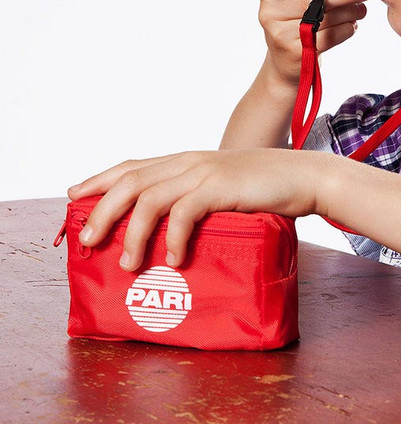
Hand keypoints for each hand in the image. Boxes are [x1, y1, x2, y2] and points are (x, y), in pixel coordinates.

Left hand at [67, 148, 318, 270]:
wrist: (304, 177)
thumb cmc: (266, 188)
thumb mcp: (223, 189)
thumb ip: (197, 200)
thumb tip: (170, 233)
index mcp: (186, 160)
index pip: (132, 166)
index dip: (99, 179)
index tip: (74, 196)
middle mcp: (189, 162)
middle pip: (129, 181)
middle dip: (101, 210)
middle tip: (87, 240)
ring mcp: (204, 172)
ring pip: (149, 198)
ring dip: (131, 233)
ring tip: (129, 263)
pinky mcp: (220, 187)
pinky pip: (184, 213)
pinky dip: (173, 238)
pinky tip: (174, 258)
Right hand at [257, 0, 373, 87]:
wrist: (287, 60)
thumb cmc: (298, 17)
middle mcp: (270, 14)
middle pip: (309, 0)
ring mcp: (281, 35)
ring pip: (323, 19)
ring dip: (350, 11)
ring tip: (362, 7)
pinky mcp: (298, 53)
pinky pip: (329, 38)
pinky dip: (347, 28)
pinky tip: (353, 23)